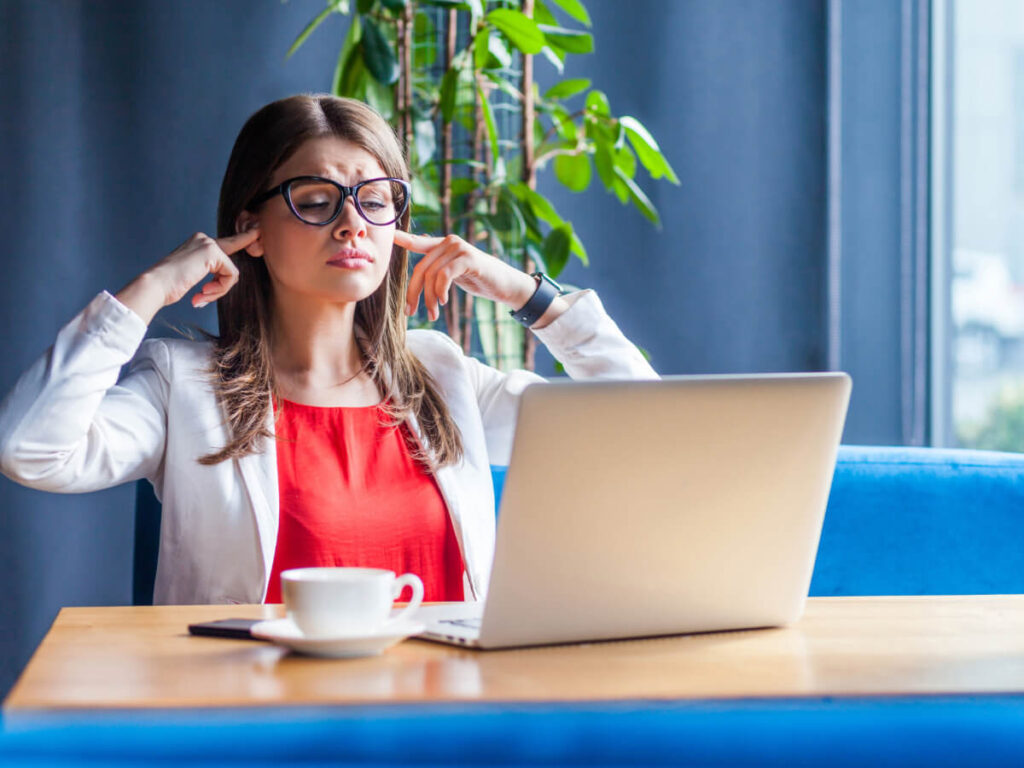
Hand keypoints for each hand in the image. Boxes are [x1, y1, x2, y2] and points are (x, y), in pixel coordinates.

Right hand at [115, 227, 260, 324]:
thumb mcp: (192, 275)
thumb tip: (230, 277)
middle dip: (221, 286)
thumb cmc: (169, 285)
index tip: (258, 230)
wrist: (155, 286)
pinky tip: (202, 292)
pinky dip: (219, 289)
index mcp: (198, 242)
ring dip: (218, 290)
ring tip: (200, 295)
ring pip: (231, 273)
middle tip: (203, 294)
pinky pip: (231, 276)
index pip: (227, 243)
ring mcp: (208, 244)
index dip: (245, 238)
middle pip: (230, 265)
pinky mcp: (213, 253)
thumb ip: (210, 271)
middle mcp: (203, 238)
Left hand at [395, 230, 536, 321]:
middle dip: (414, 292)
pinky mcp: (468, 258)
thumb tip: (420, 266)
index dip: (403, 239)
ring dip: (430, 298)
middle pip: (421, 268)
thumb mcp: (454, 273)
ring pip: (432, 274)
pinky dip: (441, 291)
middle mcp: (449, 242)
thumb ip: (438, 268)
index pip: (418, 242)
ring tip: (433, 314)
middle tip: (410, 312)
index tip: (389, 235)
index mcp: (443, 245)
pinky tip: (444, 302)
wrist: (505, 285)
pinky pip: (444, 275)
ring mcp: (459, 248)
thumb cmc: (479, 280)